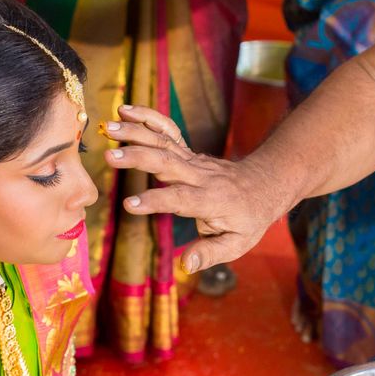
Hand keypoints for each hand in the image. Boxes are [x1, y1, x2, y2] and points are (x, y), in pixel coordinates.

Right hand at [102, 104, 284, 273]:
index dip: (156, 200)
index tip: (129, 204)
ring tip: (110, 128)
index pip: (180, 198)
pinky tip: (126, 110)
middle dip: (138, 157)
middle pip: (167, 162)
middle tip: (110, 155)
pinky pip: (168, 132)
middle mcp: (200, 176)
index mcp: (210, 200)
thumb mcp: (237, 244)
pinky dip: (148, 118)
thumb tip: (185, 265)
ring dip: (136, 133)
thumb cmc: (249, 219)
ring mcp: (194, 161)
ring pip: (164, 142)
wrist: (264, 185)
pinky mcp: (188, 152)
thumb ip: (209, 253)